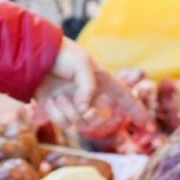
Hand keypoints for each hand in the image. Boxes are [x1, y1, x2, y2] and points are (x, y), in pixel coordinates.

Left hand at [34, 41, 148, 133]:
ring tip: (58, 95)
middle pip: (96, 118)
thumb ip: (89, 90)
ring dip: (68, 110)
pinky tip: (47, 99)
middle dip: (90, 116)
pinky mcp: (54, 108)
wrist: (32, 55)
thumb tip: (85, 111)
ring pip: (78, 122)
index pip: (123, 96)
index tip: (147, 125)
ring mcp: (70, 102)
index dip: (135, 110)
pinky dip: (55, 112)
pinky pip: (61, 122)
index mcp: (99, 80)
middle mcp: (86, 94)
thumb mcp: (84, 65)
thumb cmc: (62, 54)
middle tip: (80, 106)